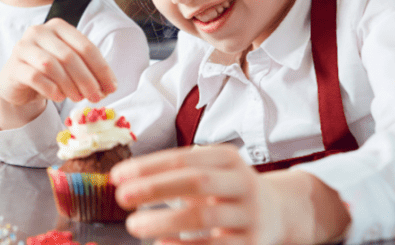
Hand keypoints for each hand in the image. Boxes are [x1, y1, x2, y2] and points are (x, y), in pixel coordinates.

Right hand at [0, 18, 117, 105]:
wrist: (18, 82)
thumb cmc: (49, 73)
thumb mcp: (71, 67)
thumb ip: (90, 72)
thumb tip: (109, 87)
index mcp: (59, 27)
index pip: (85, 46)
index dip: (101, 68)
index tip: (112, 87)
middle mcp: (39, 32)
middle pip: (69, 56)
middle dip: (87, 79)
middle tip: (96, 97)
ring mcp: (24, 47)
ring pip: (51, 65)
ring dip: (70, 85)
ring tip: (78, 98)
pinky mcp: (14, 66)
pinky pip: (35, 77)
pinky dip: (51, 89)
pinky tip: (59, 96)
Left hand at [110, 145, 285, 244]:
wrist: (278, 213)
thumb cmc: (226, 190)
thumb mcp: (209, 171)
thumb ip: (172, 173)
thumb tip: (122, 180)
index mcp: (227, 158)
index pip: (182, 158)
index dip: (146, 167)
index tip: (116, 176)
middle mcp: (242, 182)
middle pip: (195, 181)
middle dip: (154, 188)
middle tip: (122, 198)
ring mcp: (250, 214)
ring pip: (204, 216)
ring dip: (164, 221)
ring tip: (133, 225)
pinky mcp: (252, 243)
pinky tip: (160, 244)